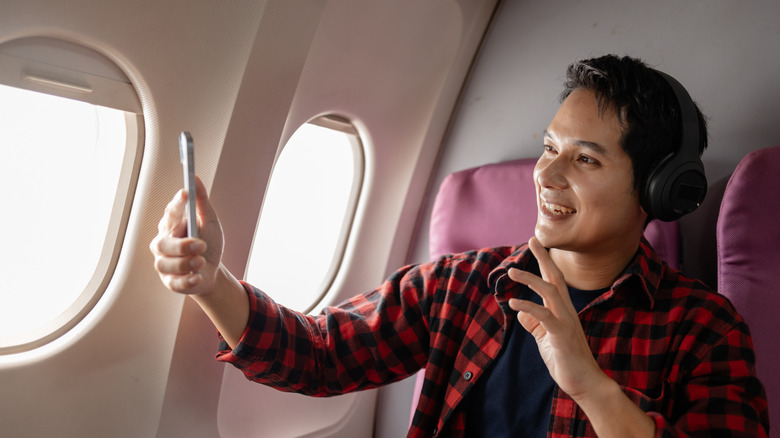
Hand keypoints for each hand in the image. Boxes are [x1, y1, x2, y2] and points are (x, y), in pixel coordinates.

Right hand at [150, 176, 224, 295]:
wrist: (213, 271)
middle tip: (201, 244)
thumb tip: (195, 177)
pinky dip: (186, 281)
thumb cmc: (209, 242)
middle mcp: (163, 243)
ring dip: (186, 263)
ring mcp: (164, 263)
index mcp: (172, 226)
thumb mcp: (209, 221)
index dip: (176, 204)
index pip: (170, 213)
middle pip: (163, 243)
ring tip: (201, 261)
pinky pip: (174, 282)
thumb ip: (201, 201)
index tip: (185, 194)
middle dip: (182, 245)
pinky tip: (196, 278)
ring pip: (166, 264)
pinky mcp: (170, 281)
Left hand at [507, 237, 608, 400]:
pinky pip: (544, 316)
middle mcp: (567, 311)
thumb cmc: (565, 361)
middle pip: (556, 278)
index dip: (545, 262)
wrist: (585, 383)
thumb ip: (534, 324)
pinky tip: (513, 302)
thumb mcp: (545, 339)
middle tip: (532, 239)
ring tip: (512, 271)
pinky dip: (528, 306)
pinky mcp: (561, 335)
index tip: (536, 243)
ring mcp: (566, 322)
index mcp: (563, 311)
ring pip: (550, 292)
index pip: (554, 280)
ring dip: (530, 279)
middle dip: (544, 258)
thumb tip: (520, 311)